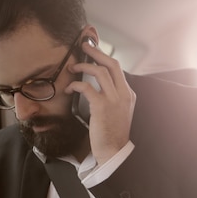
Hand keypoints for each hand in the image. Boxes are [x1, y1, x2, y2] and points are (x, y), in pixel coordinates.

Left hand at [67, 41, 135, 164]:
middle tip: (83, 46)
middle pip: (112, 64)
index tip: (92, 52)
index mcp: (128, 94)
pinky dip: (76, 84)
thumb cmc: (112, 134)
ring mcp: (114, 100)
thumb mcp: (118, 112)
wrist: (114, 151)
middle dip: (96, 52)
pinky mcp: (102, 107)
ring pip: (100, 72)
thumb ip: (112, 98)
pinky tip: (69, 89)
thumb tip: (97, 88)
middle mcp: (124, 94)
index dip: (104, 57)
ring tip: (71, 68)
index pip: (117, 69)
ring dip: (83, 66)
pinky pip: (87, 87)